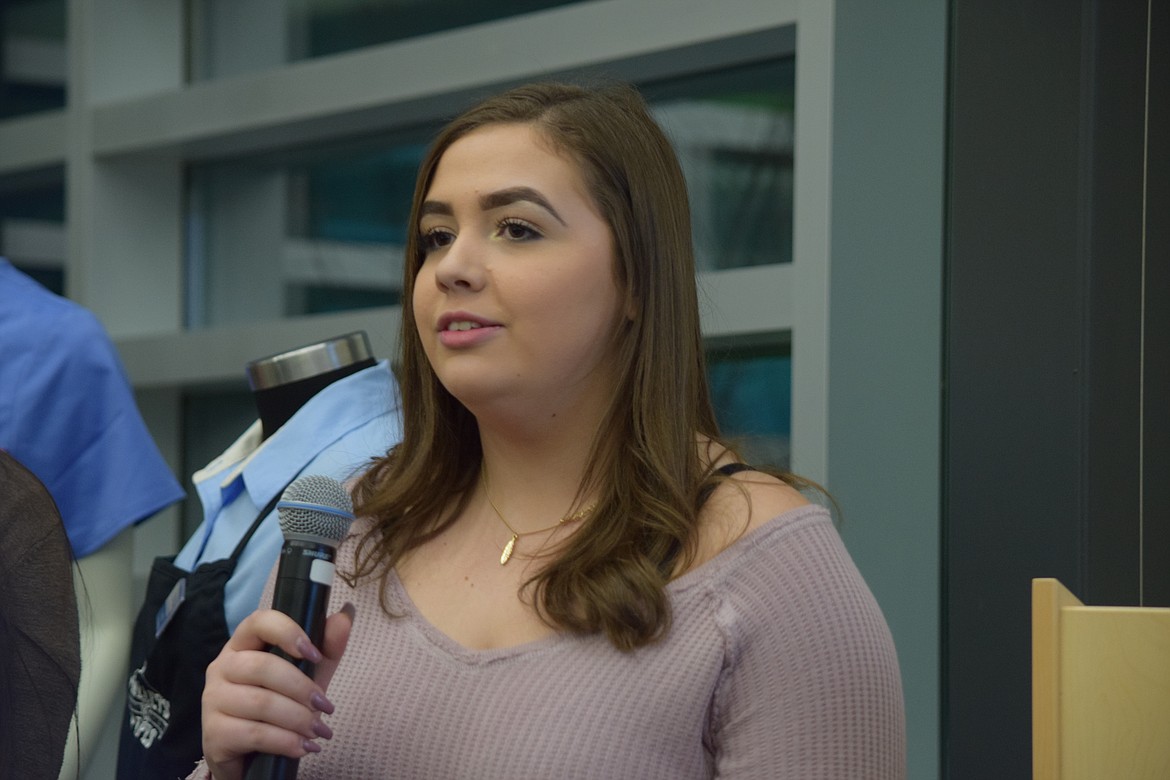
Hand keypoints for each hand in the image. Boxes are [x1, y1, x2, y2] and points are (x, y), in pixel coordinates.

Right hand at [201, 604, 354, 779]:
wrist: (254, 755)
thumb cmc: (280, 706)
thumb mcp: (309, 675)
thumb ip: (327, 647)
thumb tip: (346, 614)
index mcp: (242, 645)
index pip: (258, 622)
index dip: (288, 632)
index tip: (315, 655)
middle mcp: (221, 667)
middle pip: (262, 667)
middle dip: (302, 688)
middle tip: (326, 707)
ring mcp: (212, 701)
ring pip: (261, 703)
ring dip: (299, 719)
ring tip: (318, 731)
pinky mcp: (213, 734)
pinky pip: (255, 734)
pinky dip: (286, 742)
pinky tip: (303, 748)